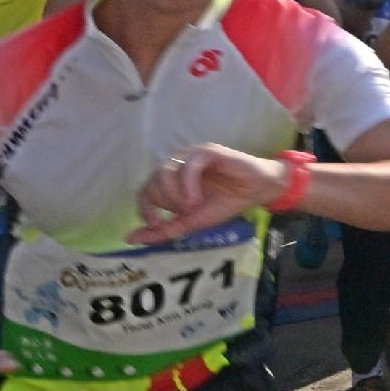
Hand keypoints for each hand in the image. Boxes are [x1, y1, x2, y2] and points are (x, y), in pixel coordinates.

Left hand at [135, 142, 293, 240]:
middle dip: (167, 202)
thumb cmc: (226, 203)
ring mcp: (192, 155)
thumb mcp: (193, 221)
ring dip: (175, 195)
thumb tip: (130, 239)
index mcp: (172, 179)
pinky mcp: (208, 151)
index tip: (157, 223)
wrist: (258, 191)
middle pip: (153, 180)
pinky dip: (188, 186)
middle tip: (187, 212)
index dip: (146, 208)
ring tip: (192, 207)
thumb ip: (165, 229)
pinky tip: (197, 200)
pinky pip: (188, 166)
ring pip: (166, 171)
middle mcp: (178, 163)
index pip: (145, 189)